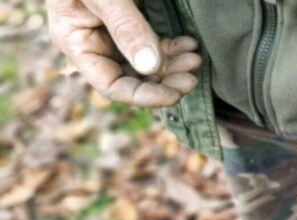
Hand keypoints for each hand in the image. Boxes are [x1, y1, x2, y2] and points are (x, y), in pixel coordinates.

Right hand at [46, 0, 201, 106]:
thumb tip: (150, 67)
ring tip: (195, 58)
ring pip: (146, 65)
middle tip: (192, 77)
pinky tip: (190, 44)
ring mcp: (112, 34)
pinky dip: (172, 48)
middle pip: (132, 79)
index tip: (175, 95)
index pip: (111, 85)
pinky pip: (152, 46)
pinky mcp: (130, 23)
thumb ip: (126, 27)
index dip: (144, 96)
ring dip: (172, 65)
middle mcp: (94, 44)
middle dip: (165, 80)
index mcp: (76, 42)